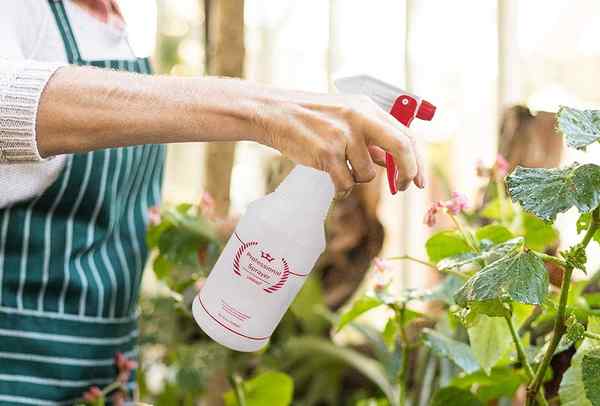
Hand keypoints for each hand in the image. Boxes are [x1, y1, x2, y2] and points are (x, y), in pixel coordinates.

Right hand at [250, 89, 423, 195]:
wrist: (274, 113)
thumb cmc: (310, 118)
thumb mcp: (345, 117)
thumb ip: (369, 137)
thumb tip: (390, 161)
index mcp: (367, 108)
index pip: (405, 134)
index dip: (416, 161)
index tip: (417, 180)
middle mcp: (359, 118)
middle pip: (400, 147)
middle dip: (407, 172)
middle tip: (403, 188)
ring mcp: (343, 135)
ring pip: (367, 174)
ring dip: (355, 178)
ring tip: (336, 166)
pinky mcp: (327, 153)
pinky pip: (345, 184)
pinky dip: (340, 189)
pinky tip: (329, 178)